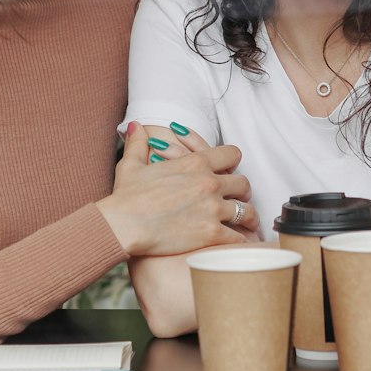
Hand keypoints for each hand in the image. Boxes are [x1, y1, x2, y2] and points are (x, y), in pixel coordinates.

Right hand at [132, 122, 260, 234]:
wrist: (123, 224)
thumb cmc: (126, 197)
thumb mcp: (131, 165)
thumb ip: (138, 143)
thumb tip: (135, 126)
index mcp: (195, 163)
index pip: (232, 154)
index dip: (233, 163)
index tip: (230, 172)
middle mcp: (209, 183)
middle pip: (244, 183)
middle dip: (242, 192)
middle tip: (239, 200)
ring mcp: (213, 208)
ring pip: (246, 211)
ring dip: (247, 218)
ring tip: (246, 225)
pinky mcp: (211, 233)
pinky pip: (238, 237)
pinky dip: (240, 241)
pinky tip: (237, 245)